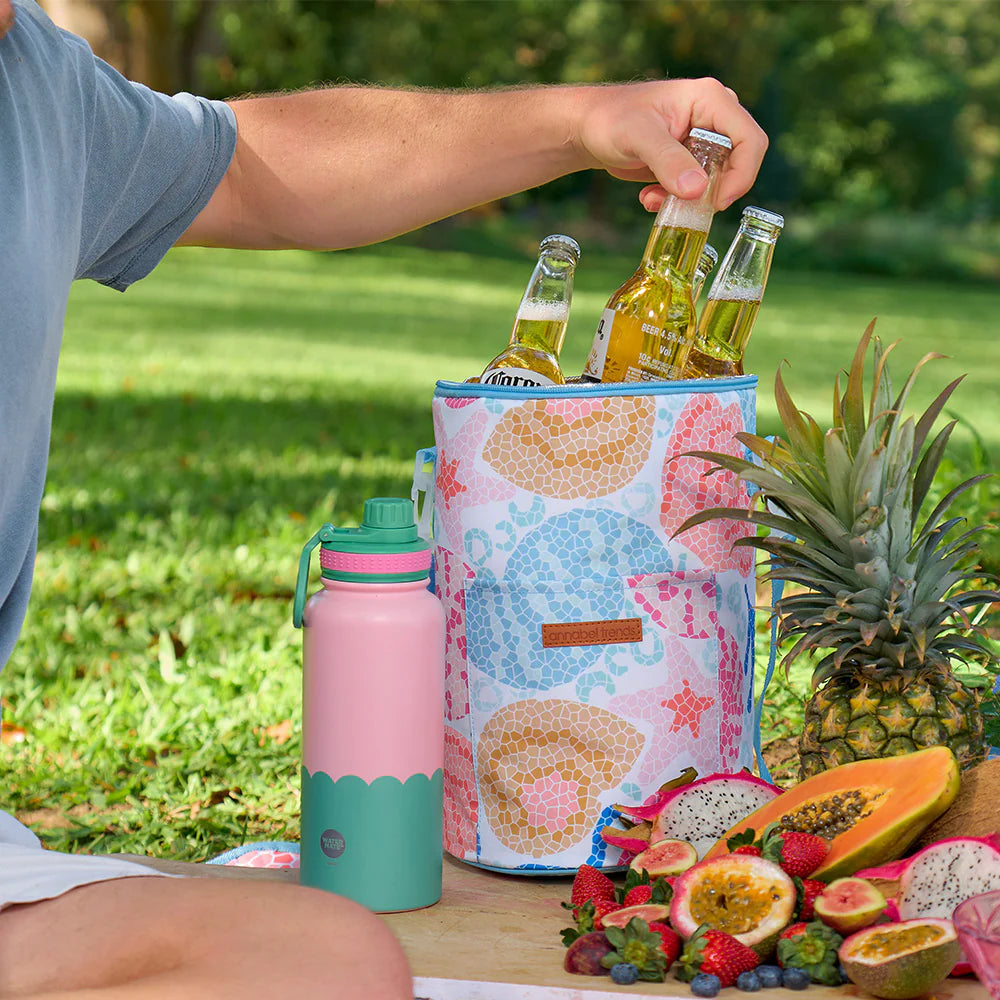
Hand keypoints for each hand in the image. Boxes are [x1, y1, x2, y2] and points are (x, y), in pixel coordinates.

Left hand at [572, 78, 768, 211]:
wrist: (588, 130)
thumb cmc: (609, 120)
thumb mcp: (638, 138)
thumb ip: (668, 161)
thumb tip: (698, 189)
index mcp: (710, 99)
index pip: (750, 139)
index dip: (742, 174)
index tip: (718, 202)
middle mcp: (714, 117)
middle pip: (740, 162)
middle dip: (713, 190)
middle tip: (684, 206)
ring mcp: (704, 138)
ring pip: (718, 179)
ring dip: (689, 198)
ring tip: (652, 198)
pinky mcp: (690, 159)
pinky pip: (698, 187)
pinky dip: (677, 199)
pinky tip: (648, 196)